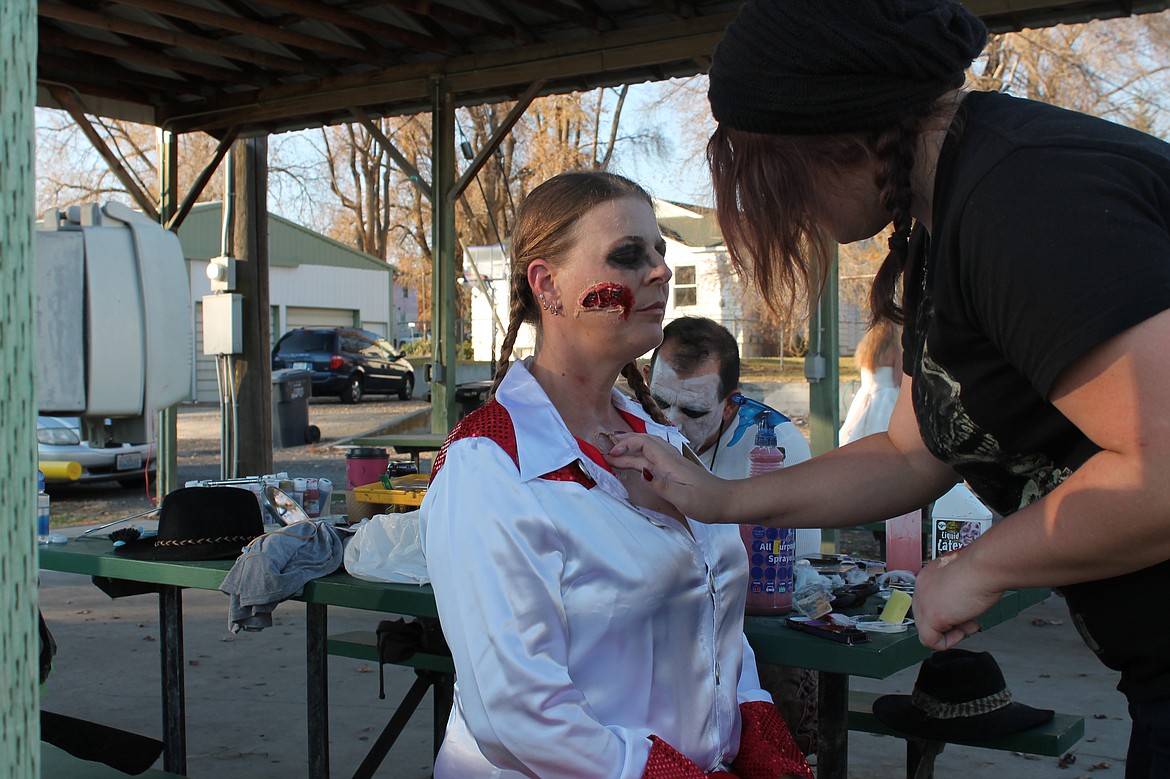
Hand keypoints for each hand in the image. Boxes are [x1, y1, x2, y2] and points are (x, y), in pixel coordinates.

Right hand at [605, 433, 730, 521]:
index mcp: (670, 463)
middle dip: (625, 442)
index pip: (645, 443)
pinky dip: (641, 457)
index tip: (611, 454)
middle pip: (645, 442)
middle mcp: (670, 459)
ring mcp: (674, 464)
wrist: (728, 502)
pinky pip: (654, 458)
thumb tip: (641, 472)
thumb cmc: (707, 502)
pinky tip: (636, 462)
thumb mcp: (683, 498)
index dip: (626, 445)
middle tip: (606, 447)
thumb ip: (661, 485)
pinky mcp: (676, 471)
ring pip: (650, 449)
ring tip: (615, 452)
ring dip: (632, 448)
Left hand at [912, 549, 1000, 650]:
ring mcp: (924, 602)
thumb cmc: (982, 567)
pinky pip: (929, 640)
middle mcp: (921, 588)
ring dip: (952, 632)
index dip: (950, 611)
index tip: (965, 612)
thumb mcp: (963, 579)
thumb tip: (959, 606)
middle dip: (951, 622)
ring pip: (927, 629)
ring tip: (970, 624)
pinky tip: (961, 633)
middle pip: (927, 616)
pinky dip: (946, 642)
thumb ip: (955, 592)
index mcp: (928, 577)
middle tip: (970, 621)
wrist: (985, 566)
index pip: (930, 602)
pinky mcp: (931, 616)